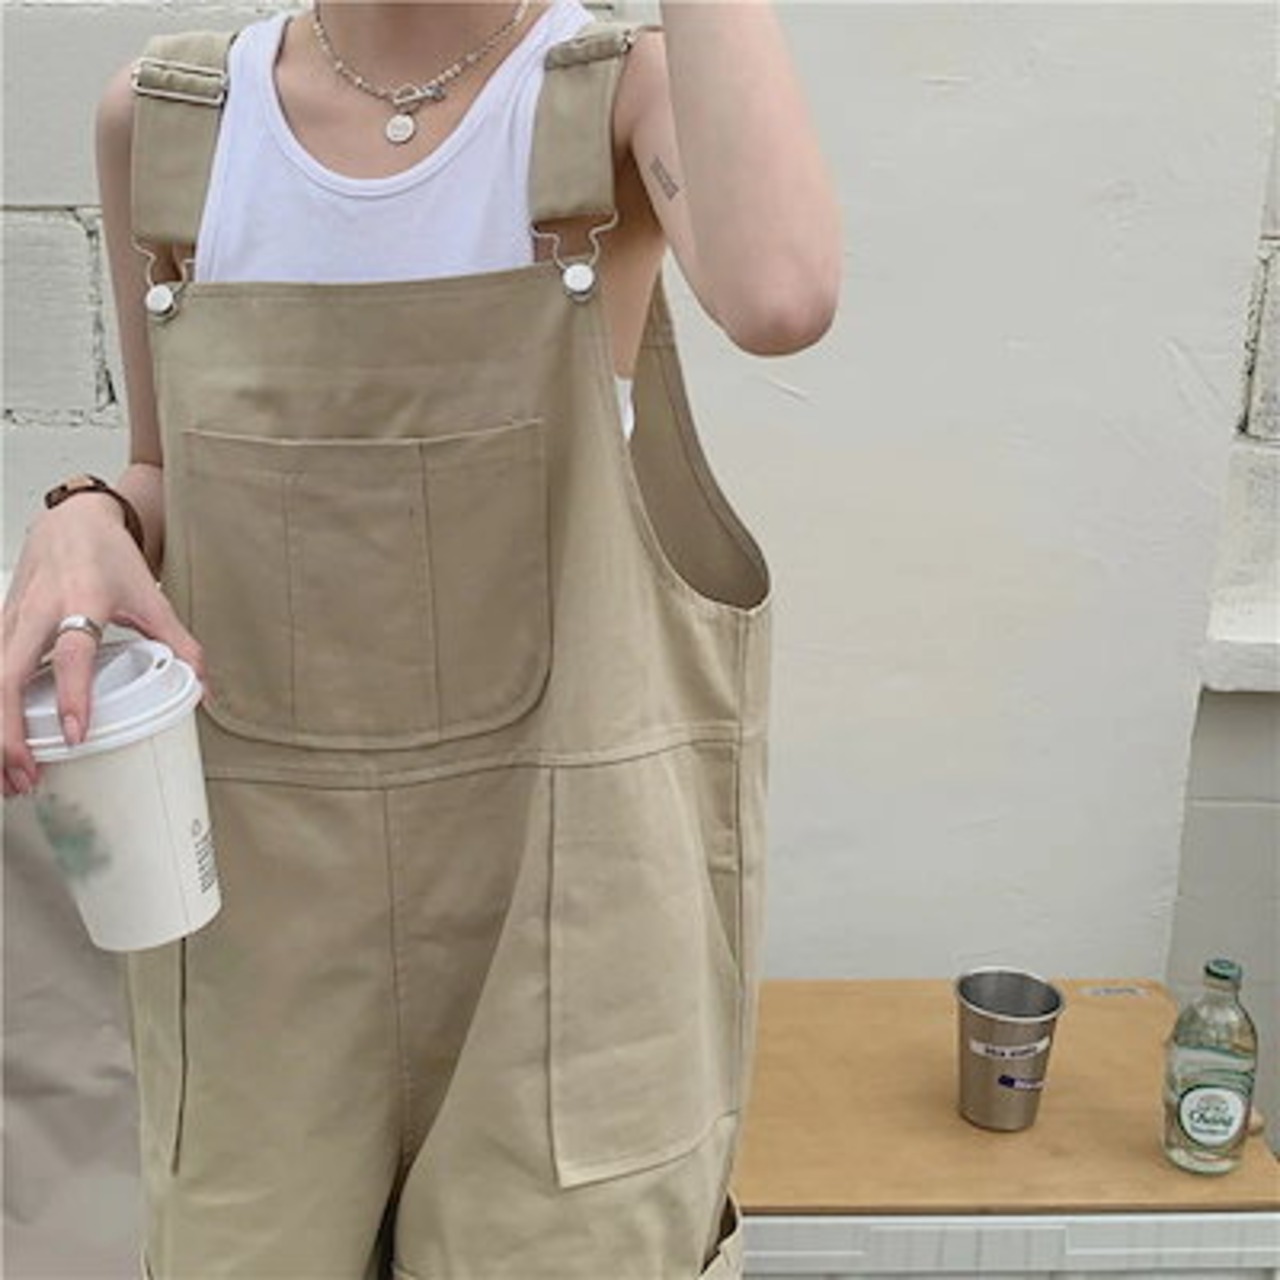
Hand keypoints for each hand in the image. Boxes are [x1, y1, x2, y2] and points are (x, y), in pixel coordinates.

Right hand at [2, 497, 203, 796]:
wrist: (73, 522)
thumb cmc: (110, 558)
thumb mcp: (152, 597)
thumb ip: (179, 644)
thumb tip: (203, 688)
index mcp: (81, 602)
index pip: (71, 655)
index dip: (72, 695)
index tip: (75, 734)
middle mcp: (38, 612)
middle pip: (6, 676)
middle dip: (9, 731)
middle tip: (26, 774)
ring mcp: (11, 621)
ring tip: (8, 776)